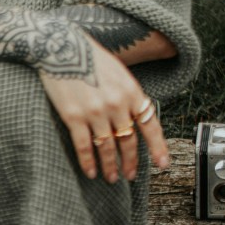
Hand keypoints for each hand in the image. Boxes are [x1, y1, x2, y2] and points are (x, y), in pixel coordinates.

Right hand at [37, 32, 169, 182]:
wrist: (61, 46)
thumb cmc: (90, 57)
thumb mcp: (119, 73)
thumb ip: (128, 96)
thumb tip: (135, 118)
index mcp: (131, 92)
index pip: (150, 125)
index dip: (157, 147)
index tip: (162, 164)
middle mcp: (117, 104)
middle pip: (128, 141)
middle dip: (130, 162)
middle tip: (129, 175)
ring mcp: (95, 112)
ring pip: (107, 147)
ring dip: (110, 166)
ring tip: (111, 177)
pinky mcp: (74, 116)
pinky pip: (84, 146)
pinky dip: (88, 162)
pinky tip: (91, 172)